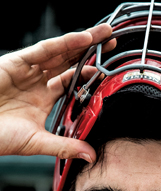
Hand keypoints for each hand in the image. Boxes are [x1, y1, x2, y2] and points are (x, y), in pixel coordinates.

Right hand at [0, 24, 113, 160]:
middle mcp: (36, 81)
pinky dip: (65, 43)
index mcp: (42, 98)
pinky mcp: (16, 61)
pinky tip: (84, 38)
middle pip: (69, 62)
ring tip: (105, 33)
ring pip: (61, 51)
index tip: (111, 70)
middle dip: (92, 51)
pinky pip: (45, 49)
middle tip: (114, 42)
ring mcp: (27, 70)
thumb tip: (90, 156)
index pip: (71, 82)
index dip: (90, 74)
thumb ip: (65, 146)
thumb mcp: (38, 143)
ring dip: (83, 41)